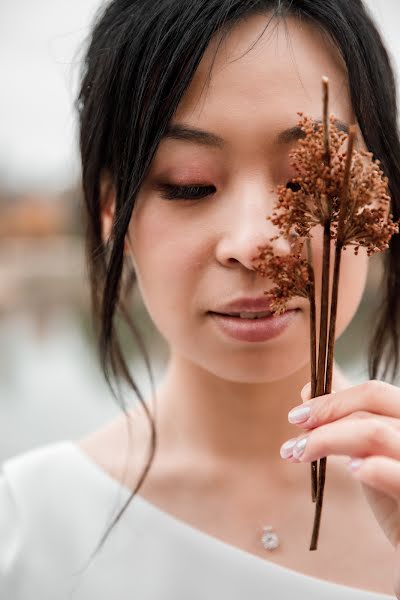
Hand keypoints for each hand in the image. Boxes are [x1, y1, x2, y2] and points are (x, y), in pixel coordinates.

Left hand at [280, 380, 399, 595]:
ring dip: (327, 439)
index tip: (298, 414)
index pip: (374, 392)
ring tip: (300, 453)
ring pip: (375, 432)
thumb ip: (348, 419)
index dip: (333, 398)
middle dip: (326, 412)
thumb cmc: (395, 500)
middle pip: (374, 402)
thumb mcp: (369, 453)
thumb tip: (311, 389)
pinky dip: (373, 468)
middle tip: (294, 430)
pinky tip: (351, 471)